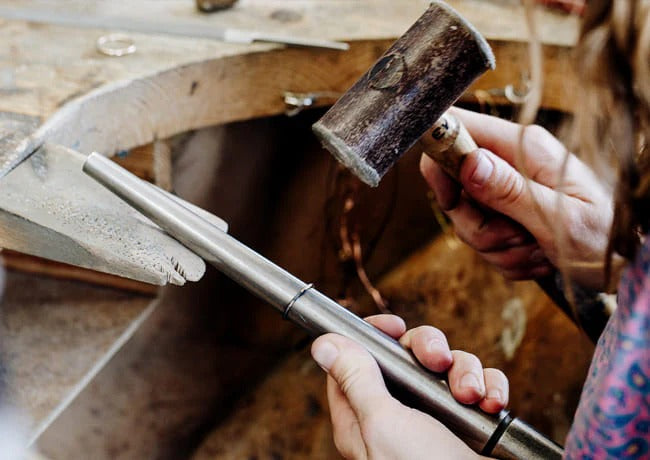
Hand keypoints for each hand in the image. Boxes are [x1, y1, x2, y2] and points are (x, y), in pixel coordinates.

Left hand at [311, 314, 507, 459]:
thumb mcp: (383, 424)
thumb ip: (356, 380)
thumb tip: (323, 344)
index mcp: (364, 416)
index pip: (355, 361)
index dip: (372, 336)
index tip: (393, 326)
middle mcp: (399, 414)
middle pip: (405, 355)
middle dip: (427, 348)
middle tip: (437, 359)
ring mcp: (437, 417)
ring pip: (447, 365)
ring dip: (465, 372)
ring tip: (472, 396)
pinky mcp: (472, 420)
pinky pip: (482, 384)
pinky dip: (490, 387)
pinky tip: (491, 404)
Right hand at [421, 107, 616, 290]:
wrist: (627, 263)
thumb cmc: (606, 237)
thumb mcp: (558, 217)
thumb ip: (510, 190)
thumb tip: (468, 162)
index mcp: (525, 148)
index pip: (460, 129)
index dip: (440, 158)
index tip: (450, 196)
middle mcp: (512, 163)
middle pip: (455, 187)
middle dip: (476, 224)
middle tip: (513, 236)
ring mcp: (509, 189)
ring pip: (467, 220)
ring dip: (496, 247)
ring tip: (535, 249)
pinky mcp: (508, 214)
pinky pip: (483, 240)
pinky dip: (506, 258)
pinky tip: (537, 257)